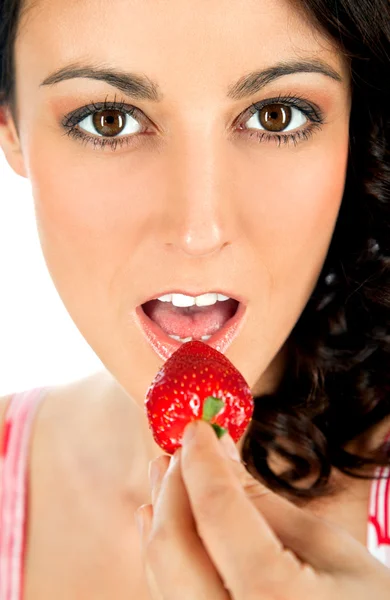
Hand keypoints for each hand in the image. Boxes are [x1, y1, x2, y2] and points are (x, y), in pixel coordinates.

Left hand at [135, 420, 389, 599]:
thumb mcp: (327, 547)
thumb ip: (263, 503)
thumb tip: (218, 454)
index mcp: (274, 597)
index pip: (217, 511)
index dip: (202, 461)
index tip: (197, 428)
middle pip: (173, 546)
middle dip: (172, 488)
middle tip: (182, 449)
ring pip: (161, 574)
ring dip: (162, 516)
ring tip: (168, 473)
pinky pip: (169, 594)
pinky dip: (164, 553)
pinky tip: (162, 520)